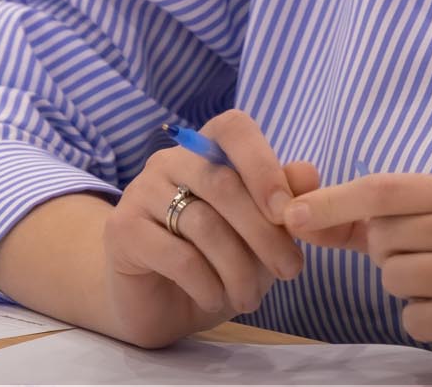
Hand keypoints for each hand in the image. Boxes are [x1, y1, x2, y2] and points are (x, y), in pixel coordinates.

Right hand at [98, 109, 318, 347]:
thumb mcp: (259, 233)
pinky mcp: (123, 231)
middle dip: (265, 233)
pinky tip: (216, 300)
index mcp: (205, 148)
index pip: (234, 128)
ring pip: (203, 224)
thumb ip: (283, 200)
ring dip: (238, 269)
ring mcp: (141, 192)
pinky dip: (207, 284)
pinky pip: (177, 256)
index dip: (264, 165)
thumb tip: (309, 173)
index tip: (288, 213)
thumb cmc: (215, 260)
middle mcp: (169, 161)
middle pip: (223, 183)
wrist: (158, 302)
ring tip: (251, 298)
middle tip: (290, 271)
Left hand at [285, 173, 431, 383]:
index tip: (292, 214)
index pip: (386, 188)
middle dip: (386, 257)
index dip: (334, 200)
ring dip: (406, 292)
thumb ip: (372, 223)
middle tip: (428, 267)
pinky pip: (416, 317)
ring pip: (396, 278)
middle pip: (386, 237)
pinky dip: (422, 321)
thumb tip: (298, 214)